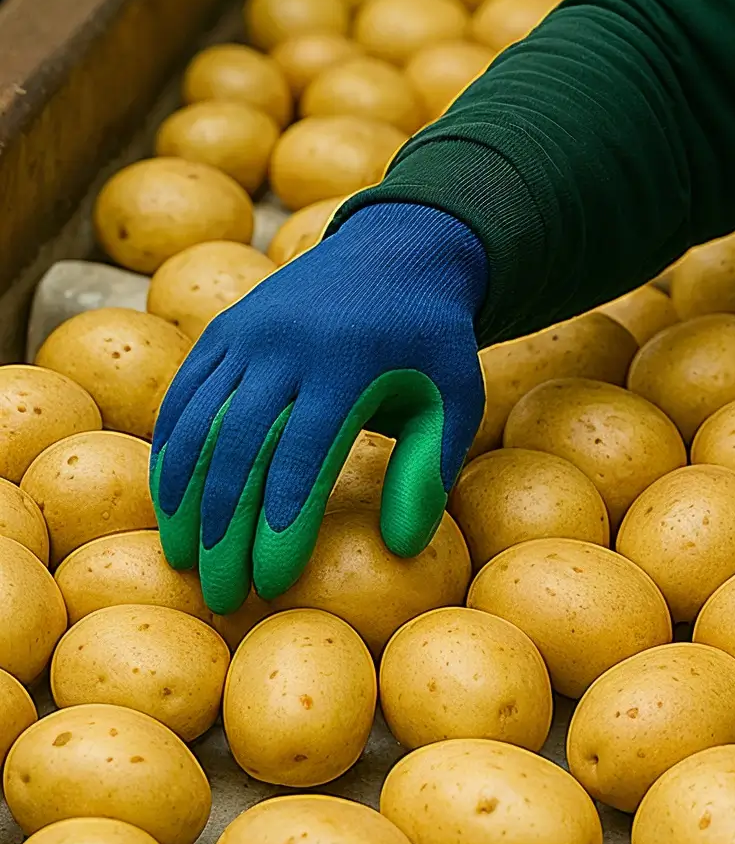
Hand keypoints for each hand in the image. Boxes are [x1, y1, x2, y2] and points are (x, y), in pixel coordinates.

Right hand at [150, 202, 487, 613]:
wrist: (400, 248)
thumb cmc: (431, 339)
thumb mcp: (455, 395)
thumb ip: (430, 468)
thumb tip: (405, 546)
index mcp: (347, 361)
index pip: (303, 457)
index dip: (282, 526)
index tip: (272, 584)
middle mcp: (287, 344)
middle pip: (238, 450)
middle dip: (225, 530)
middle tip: (223, 594)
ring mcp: (248, 332)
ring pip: (197, 425)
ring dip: (183, 499)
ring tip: (185, 560)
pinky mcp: (224, 329)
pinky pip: (184, 397)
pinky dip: (170, 452)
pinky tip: (171, 503)